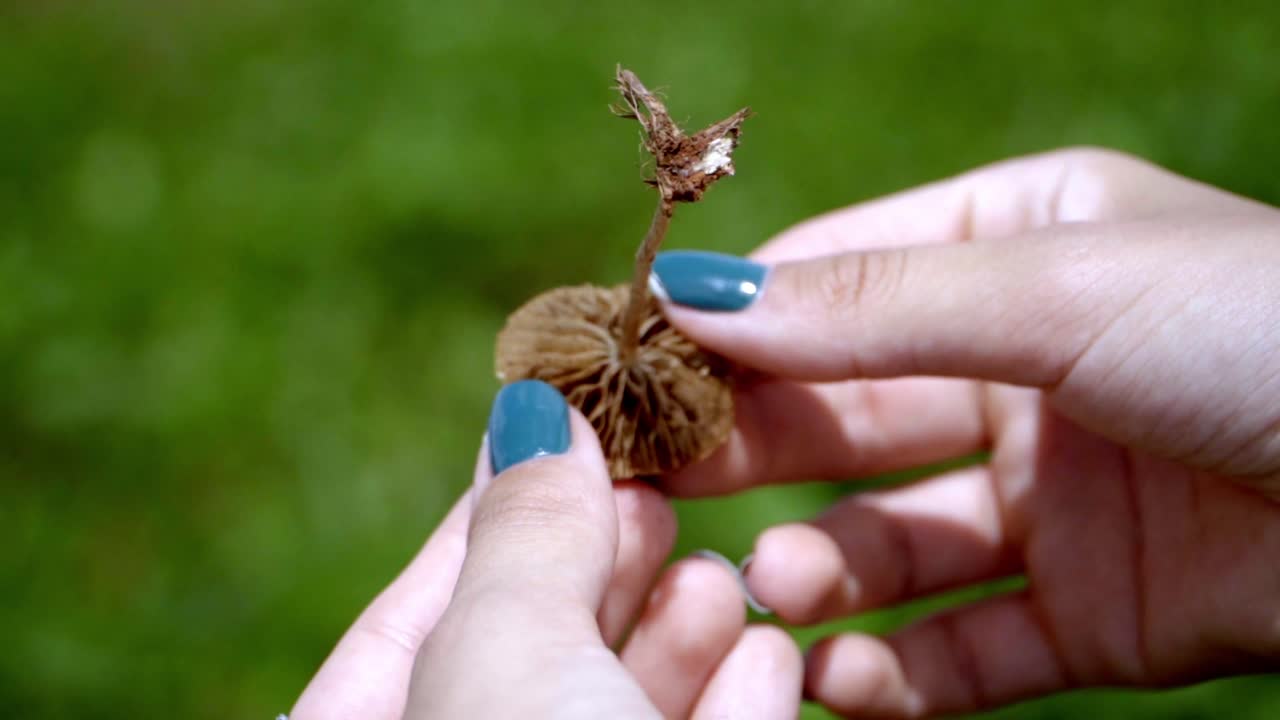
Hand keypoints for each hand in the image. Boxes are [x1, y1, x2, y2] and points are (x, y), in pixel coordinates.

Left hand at [287, 380, 801, 719]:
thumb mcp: (506, 653)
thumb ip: (523, 528)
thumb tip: (533, 408)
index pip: (406, 617)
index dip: (492, 515)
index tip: (562, 427)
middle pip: (533, 654)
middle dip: (602, 566)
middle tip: (658, 484)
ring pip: (624, 705)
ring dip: (682, 632)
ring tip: (718, 574)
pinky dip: (737, 700)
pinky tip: (764, 647)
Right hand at [651, 148, 1279, 717]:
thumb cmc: (1266, 332)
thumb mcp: (1061, 285)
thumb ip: (876, 305)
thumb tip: (702, 299)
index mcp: (1018, 251)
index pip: (837, 282)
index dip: (736, 324)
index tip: (634, 363)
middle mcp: (1025, 370)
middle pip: (847, 414)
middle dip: (753, 451)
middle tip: (651, 485)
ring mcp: (1056, 497)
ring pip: (895, 540)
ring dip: (821, 569)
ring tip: (770, 588)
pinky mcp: (1095, 613)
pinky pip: (970, 647)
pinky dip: (899, 670)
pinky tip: (838, 675)